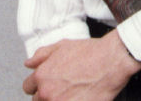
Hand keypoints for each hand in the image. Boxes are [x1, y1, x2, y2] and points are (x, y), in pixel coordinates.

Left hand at [22, 31, 140, 100]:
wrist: (112, 61)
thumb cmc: (91, 52)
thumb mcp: (62, 46)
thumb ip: (42, 55)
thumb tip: (29, 63)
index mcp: (42, 76)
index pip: (28, 88)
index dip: (38, 85)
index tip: (48, 84)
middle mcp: (47, 92)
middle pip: (38, 100)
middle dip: (48, 95)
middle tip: (63, 89)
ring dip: (58, 100)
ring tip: (71, 93)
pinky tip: (78, 97)